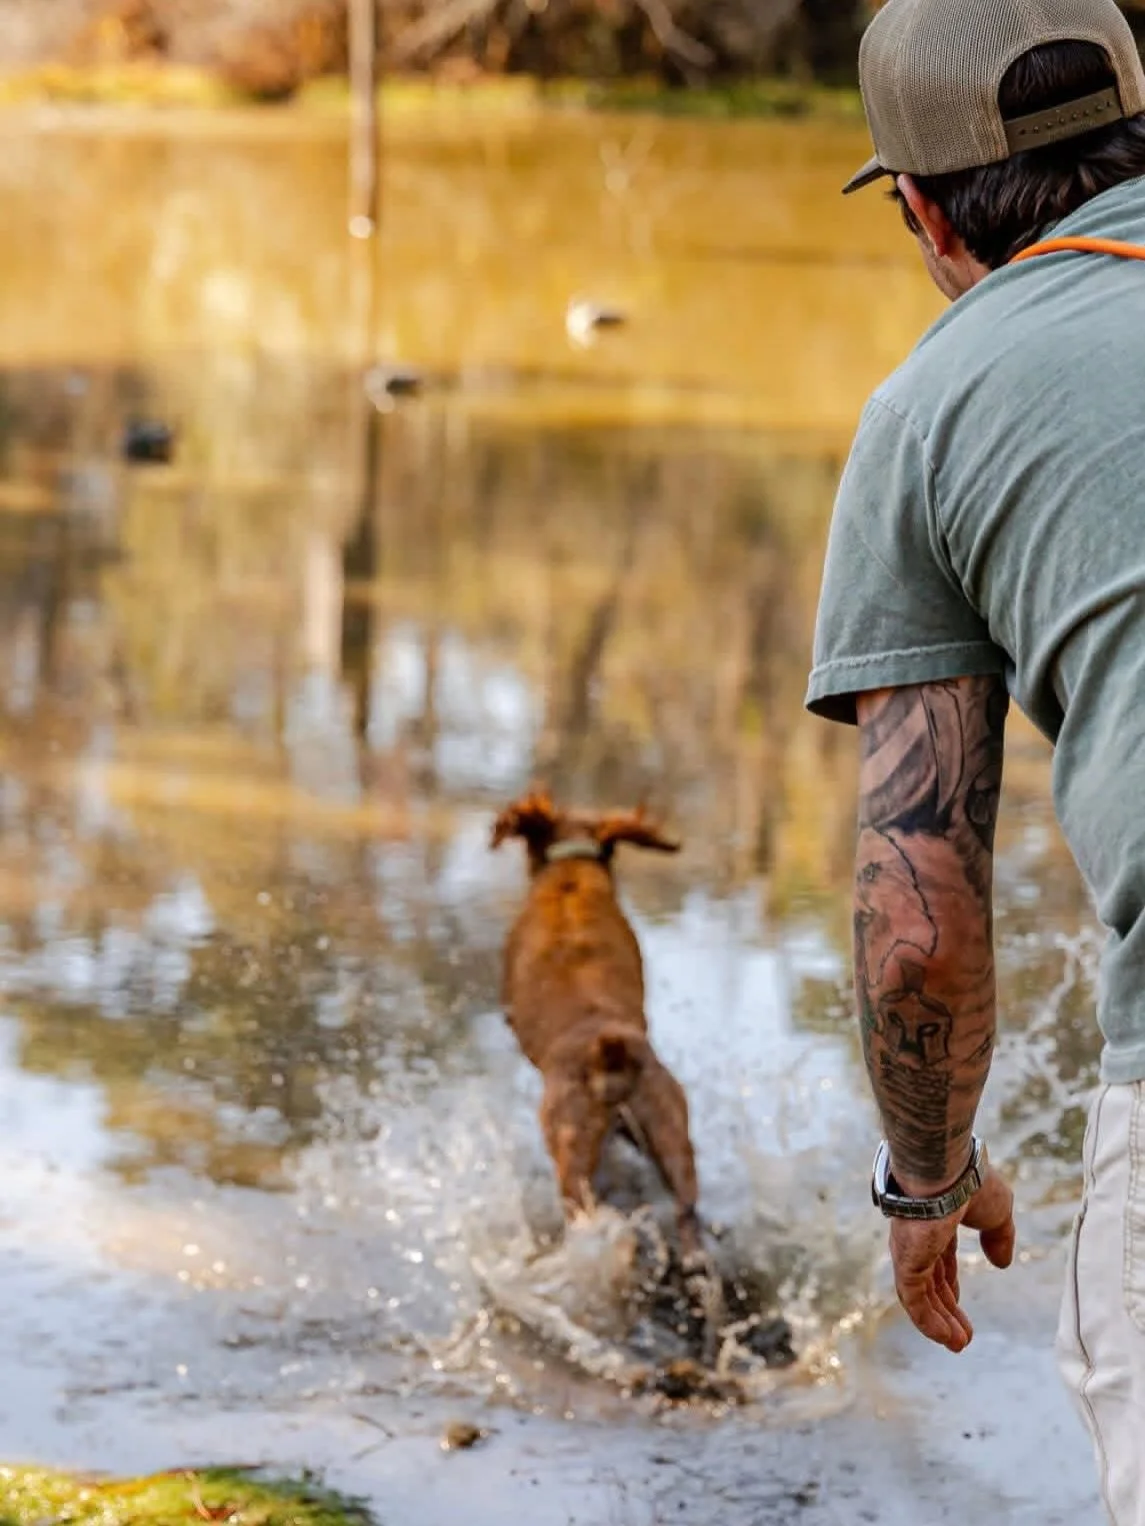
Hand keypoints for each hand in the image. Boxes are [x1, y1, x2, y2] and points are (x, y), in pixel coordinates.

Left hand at [887, 1165, 1015, 1352]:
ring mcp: (910, 1249)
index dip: (951, 1287)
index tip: (960, 1308)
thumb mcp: (997, 1213)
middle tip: (961, 1339)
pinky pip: (913, 1299)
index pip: (940, 1262)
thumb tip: (1001, 1263)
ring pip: (921, 1296)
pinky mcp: (906, 1260)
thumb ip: (999, 1238)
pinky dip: (927, 1321)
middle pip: (931, 1283)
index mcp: (937, 1223)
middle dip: (946, 1311)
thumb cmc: (971, 1182)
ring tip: (958, 1345)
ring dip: (939, 1323)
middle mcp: (919, 1238)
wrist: (947, 1170)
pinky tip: (945, 1338)